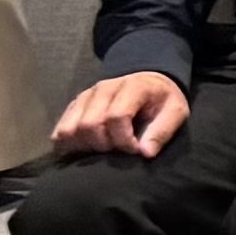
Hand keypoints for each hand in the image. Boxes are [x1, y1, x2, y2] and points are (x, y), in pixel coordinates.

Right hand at [53, 70, 188, 159]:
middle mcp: (104, 89)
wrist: (148, 82)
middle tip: (117, 150)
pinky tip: (84, 150)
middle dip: (104, 145)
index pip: (116, 116)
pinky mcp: (75, 106)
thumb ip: (162, 131)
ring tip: (103, 149)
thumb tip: (145, 153)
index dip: (123, 140)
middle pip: (89, 124)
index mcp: (132, 87)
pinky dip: (67, 145)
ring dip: (84, 146)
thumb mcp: (175, 112)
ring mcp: (86, 96)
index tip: (134, 149)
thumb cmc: (162, 100)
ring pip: (70, 128)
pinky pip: (60, 130)